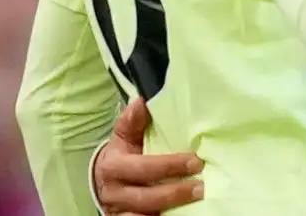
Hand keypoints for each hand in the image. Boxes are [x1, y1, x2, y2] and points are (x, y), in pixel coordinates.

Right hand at [93, 98, 202, 214]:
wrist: (104, 180)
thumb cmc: (123, 154)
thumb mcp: (124, 136)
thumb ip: (133, 121)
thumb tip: (142, 101)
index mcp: (114, 165)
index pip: (142, 167)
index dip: (169, 165)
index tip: (196, 161)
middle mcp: (114, 191)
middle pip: (145, 196)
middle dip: (175, 192)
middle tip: (202, 186)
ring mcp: (118, 209)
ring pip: (144, 213)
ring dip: (172, 208)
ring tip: (198, 199)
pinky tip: (182, 213)